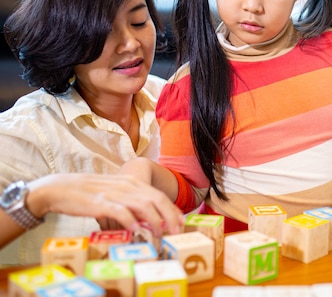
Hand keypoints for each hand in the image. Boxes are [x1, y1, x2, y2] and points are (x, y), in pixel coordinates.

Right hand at [28, 173, 184, 236]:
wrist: (61, 188)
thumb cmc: (88, 193)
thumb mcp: (115, 192)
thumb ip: (130, 201)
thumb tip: (144, 218)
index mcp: (132, 182)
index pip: (159, 195)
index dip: (173, 209)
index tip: (181, 222)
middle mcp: (128, 186)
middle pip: (158, 199)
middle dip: (170, 216)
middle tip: (176, 232)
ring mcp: (116, 193)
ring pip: (144, 206)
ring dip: (155, 222)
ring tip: (160, 236)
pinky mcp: (102, 203)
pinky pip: (122, 212)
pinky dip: (132, 222)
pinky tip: (137, 232)